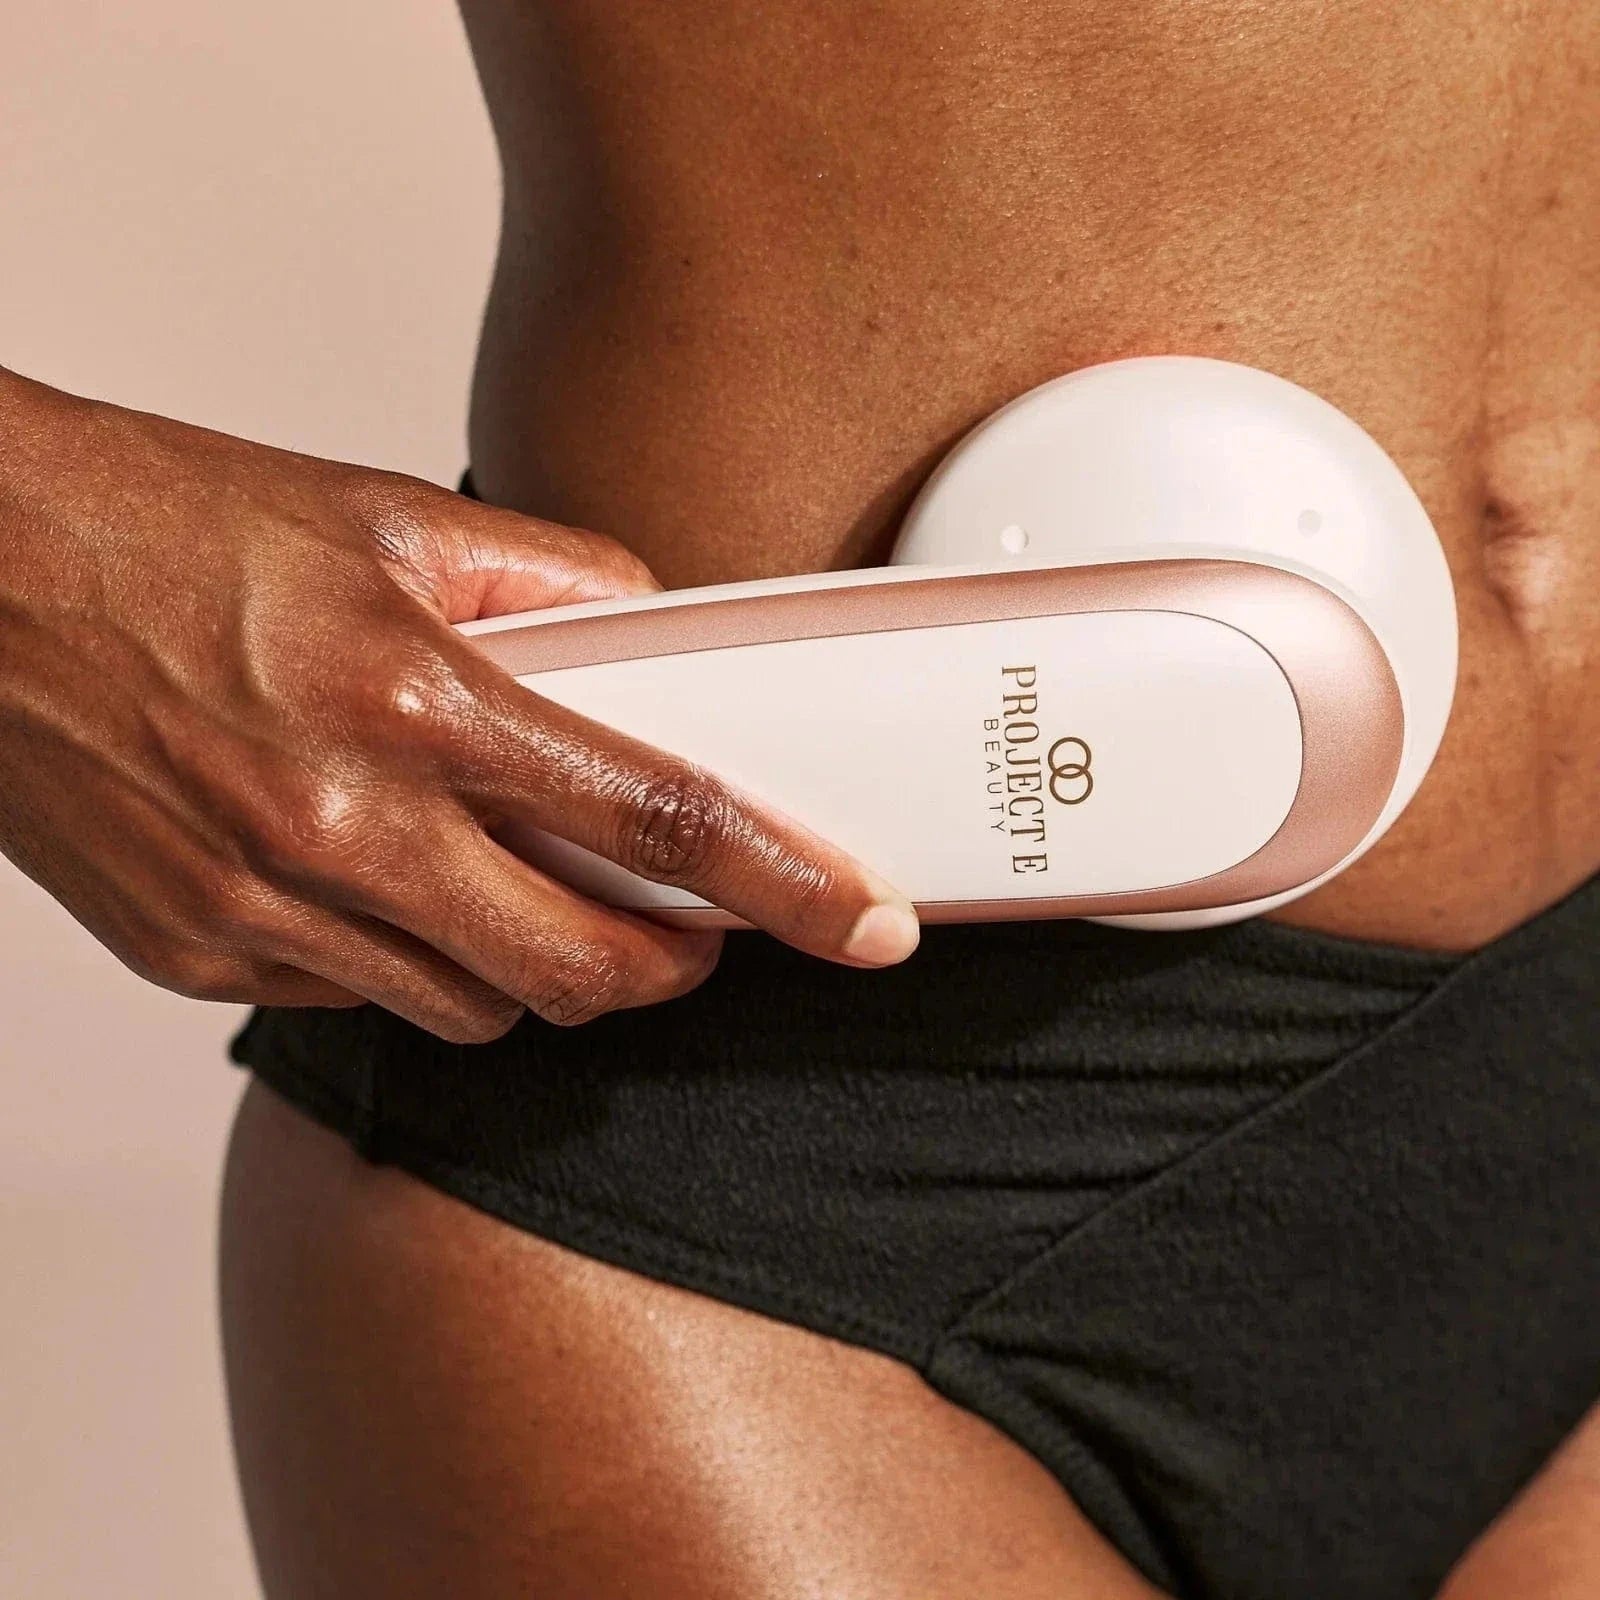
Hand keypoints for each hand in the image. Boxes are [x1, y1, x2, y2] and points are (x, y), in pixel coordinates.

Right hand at [0, 370, 919, 1042]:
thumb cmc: (155, 528)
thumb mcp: (388, 520)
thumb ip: (555, 581)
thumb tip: (652, 640)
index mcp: (412, 698)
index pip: (655, 817)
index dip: (782, 883)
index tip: (860, 923)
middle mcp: (342, 826)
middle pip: (582, 972)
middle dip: (669, 970)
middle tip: (689, 928)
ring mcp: (265, 910)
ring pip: (478, 1013)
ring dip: (538, 972)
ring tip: (523, 887)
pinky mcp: (202, 956)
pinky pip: (364, 1006)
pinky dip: (418, 966)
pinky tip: (395, 885)